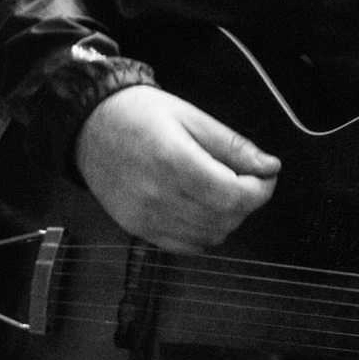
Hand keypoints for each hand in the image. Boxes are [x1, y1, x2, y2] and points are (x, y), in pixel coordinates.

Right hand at [75, 85, 279, 251]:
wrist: (89, 125)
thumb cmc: (138, 114)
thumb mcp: (192, 117)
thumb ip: (233, 145)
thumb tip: (269, 165)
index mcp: (174, 162)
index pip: (234, 196)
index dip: (261, 189)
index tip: (266, 174)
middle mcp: (158, 196)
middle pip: (225, 218)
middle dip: (248, 201)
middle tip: (248, 178)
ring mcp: (145, 217)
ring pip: (209, 236)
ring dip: (227, 218)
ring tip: (222, 190)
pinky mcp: (136, 228)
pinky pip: (184, 245)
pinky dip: (203, 232)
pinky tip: (202, 208)